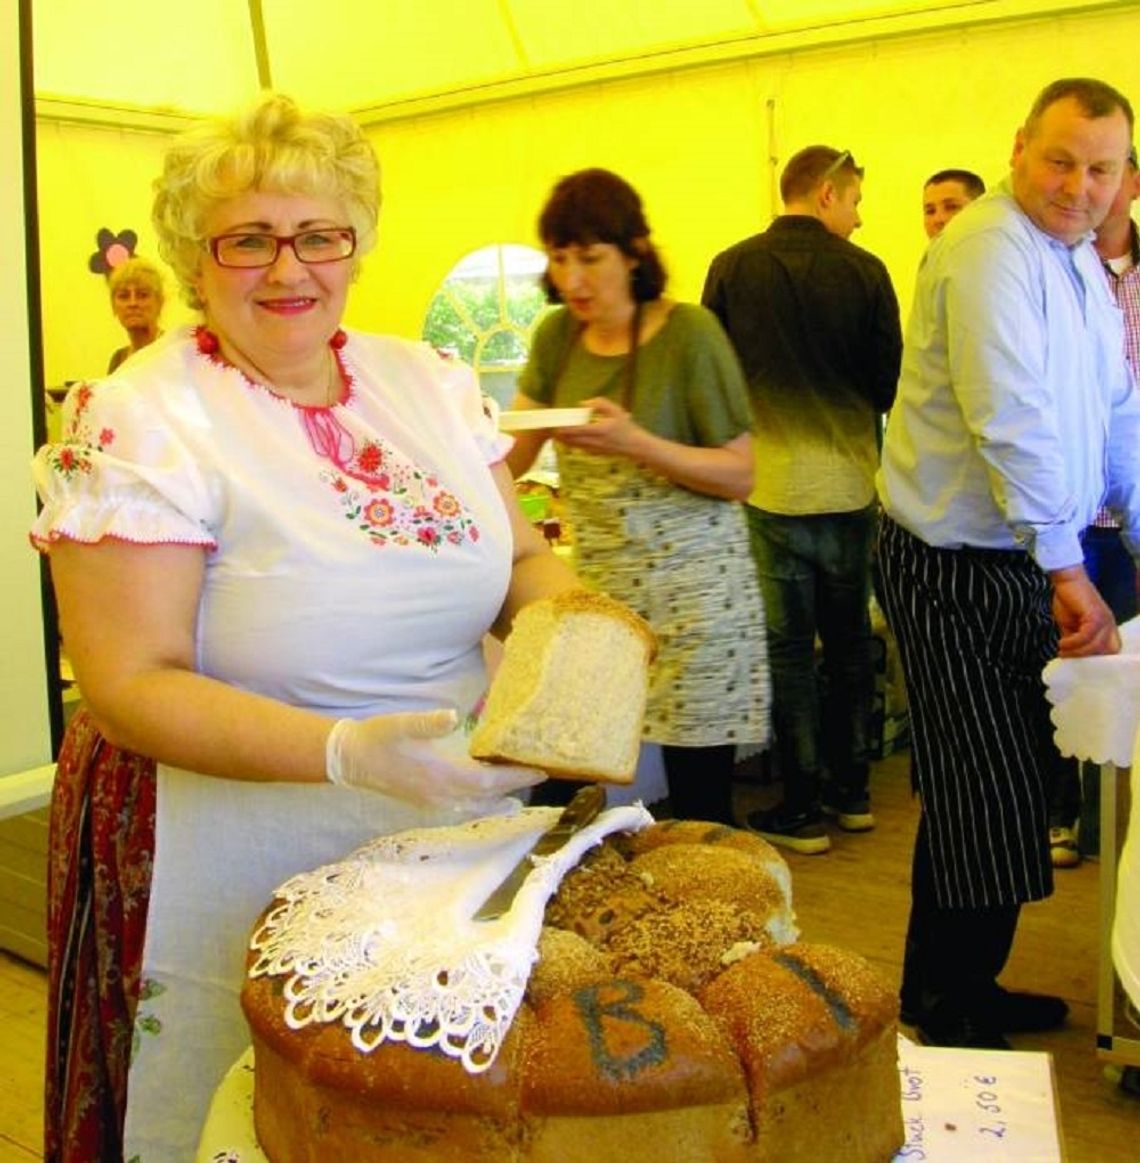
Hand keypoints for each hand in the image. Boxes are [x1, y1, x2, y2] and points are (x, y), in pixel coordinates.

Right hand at [326, 710, 544, 806]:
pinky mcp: (427, 801)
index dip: (515, 777)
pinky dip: (482, 803)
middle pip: (488, 797)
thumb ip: (428, 722)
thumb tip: (452, 717)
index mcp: (440, 776)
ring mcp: (434, 802)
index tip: (539, 770)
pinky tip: (489, 797)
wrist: (350, 760)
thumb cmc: (378, 738)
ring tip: (521, 789)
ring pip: (476, 807)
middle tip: (539, 775)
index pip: (488, 782)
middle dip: (514, 787)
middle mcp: (441, 795)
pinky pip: (463, 808)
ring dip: (500, 799)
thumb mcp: (401, 724)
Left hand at [554, 397, 640, 458]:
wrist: (634, 446)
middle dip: (560, 435)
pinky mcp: (595, 454)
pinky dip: (571, 444)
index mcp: (600, 430)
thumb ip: (600, 404)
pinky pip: (580, 448)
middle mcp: (596, 442)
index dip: (565, 429)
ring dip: (564, 440)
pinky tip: (566, 439)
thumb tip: (583, 403)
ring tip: (554, 434)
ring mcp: (595, 450)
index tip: (555, 425)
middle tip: (550, 429)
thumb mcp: (615, 411)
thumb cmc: (625, 426)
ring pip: (575, 446)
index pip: (578, 430)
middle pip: (573, 440)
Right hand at [1050, 565, 1121, 656]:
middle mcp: (1110, 625)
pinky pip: (1086, 636)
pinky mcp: (1095, 616)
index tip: (1079, 662)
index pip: (1112, 650)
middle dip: (1089, 658)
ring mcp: (1105, 620)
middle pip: (1108, 651)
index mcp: (1107, 627)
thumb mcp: (1071, 625)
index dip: (1098, 659)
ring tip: (1062, 650)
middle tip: (1069, 658)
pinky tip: (1061, 642)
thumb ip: (1074, 639)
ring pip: (1096, 646)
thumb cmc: (1068, 600)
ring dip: (1077, 652)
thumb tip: (1070, 655)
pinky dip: (1073, 643)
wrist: (1067, 580)